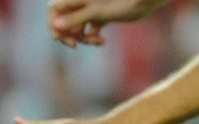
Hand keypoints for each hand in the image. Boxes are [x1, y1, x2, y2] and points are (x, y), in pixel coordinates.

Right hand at [47, 0, 164, 46]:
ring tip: (96, 42)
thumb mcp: (97, 12)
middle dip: (67, 34)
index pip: (53, 10)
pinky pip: (88, 31)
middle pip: (63, 20)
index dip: (54, 24)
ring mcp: (91, 10)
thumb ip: (75, 18)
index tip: (60, 37)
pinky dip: (92, 38)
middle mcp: (82, 2)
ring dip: (82, 38)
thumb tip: (55, 27)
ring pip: (76, 28)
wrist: (145, 2)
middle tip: (75, 44)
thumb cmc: (123, 2)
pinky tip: (102, 42)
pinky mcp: (100, 17)